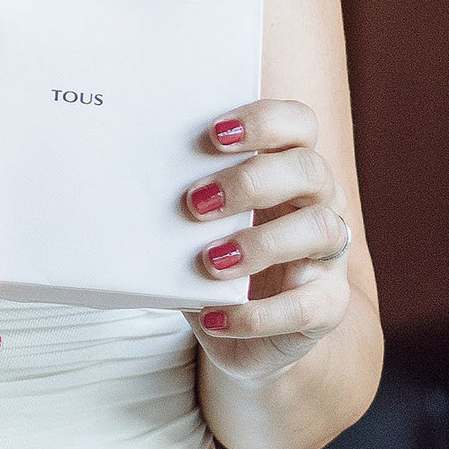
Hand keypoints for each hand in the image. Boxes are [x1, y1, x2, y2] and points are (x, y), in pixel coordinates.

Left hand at [181, 98, 352, 382]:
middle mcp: (319, 202)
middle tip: (195, 203)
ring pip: (322, 229)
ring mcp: (329, 254)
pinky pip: (308, 305)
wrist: (239, 327)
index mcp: (286, 167)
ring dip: (261, 243)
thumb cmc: (210, 255)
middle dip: (251, 181)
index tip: (214, 135)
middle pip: (310, 169)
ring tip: (210, 261)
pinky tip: (214, 316)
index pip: (298, 123)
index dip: (264, 121)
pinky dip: (258, 313)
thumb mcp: (192, 222)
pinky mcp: (329, 305)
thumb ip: (178, 198)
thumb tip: (119, 177)